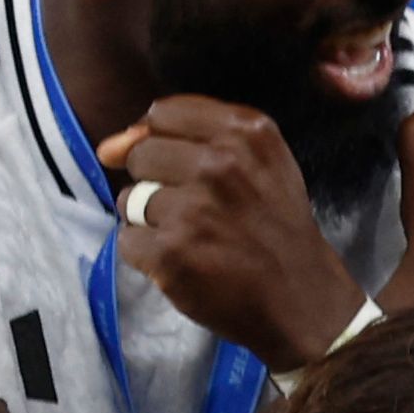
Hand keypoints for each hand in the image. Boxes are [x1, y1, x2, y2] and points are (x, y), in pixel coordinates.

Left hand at [102, 98, 364, 366]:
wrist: (304, 299)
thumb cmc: (278, 228)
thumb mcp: (263, 164)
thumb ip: (193, 139)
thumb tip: (109, 147)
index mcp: (247, 133)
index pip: (163, 113)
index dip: (159, 139)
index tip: (175, 166)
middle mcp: (220, 164)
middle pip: (141, 154)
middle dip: (156, 182)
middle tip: (195, 211)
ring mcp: (192, 209)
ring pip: (130, 199)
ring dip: (151, 222)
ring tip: (192, 240)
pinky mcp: (171, 252)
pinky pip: (127, 241)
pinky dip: (148, 257)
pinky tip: (184, 264)